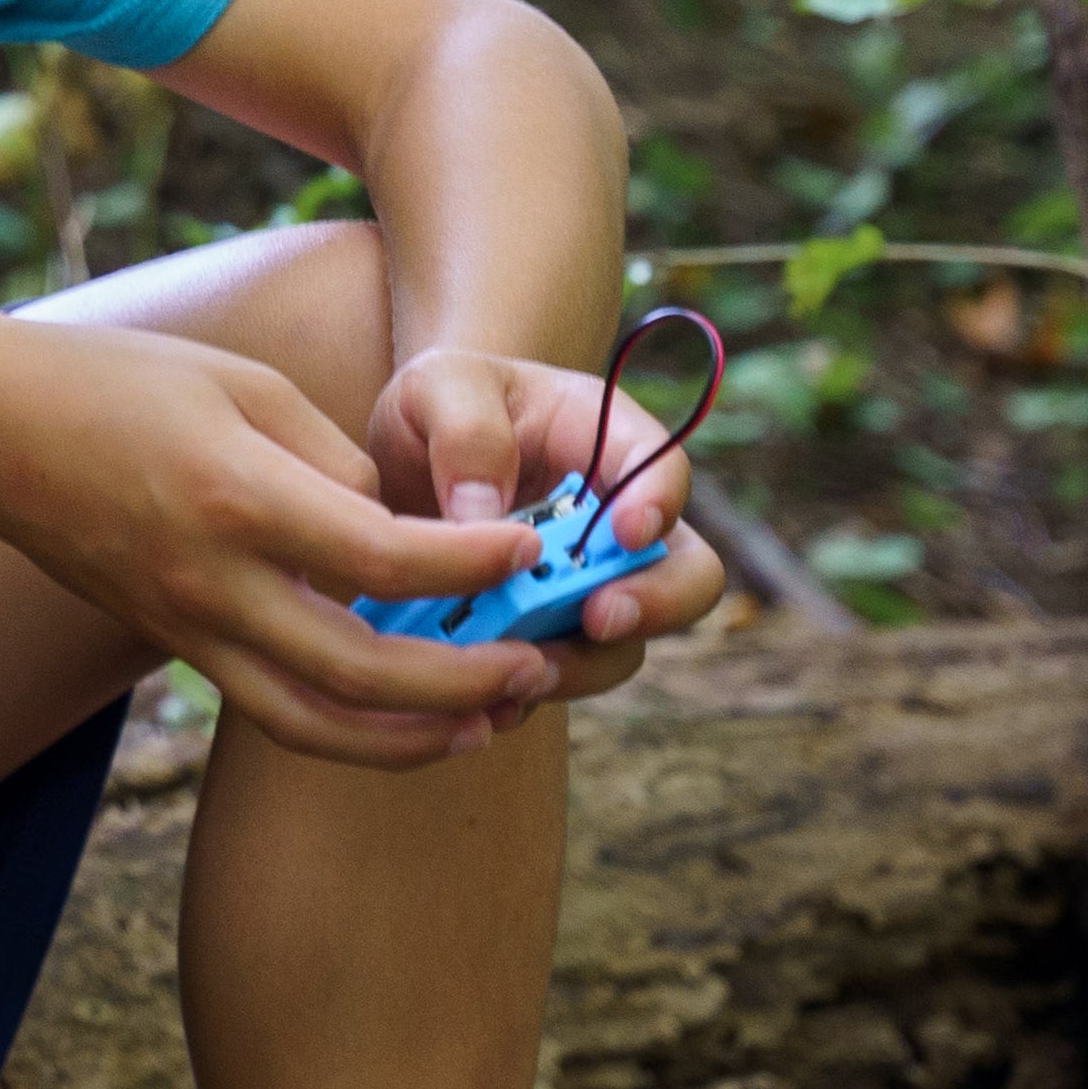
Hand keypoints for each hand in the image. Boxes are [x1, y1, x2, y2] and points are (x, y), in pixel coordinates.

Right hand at [0, 316, 565, 766]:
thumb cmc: (118, 383)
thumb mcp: (243, 387)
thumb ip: (333, 461)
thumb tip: (397, 531)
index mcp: (239, 499)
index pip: (386, 560)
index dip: (473, 565)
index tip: (530, 549)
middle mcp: (215, 582)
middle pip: (366, 671)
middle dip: (469, 681)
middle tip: (538, 665)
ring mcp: (189, 627)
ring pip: (319, 723)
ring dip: (416, 738)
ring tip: (491, 722)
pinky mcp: (175, 646)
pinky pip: (276, 709)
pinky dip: (351, 726)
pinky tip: (408, 717)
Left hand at [367, 341, 734, 706]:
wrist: (400, 462)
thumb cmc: (436, 407)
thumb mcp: (437, 389)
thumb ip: (467, 435)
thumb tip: (483, 516)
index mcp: (608, 441)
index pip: (665, 469)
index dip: (660, 504)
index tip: (628, 533)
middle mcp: (619, 524)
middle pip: (687, 575)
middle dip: (656, 605)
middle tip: (599, 618)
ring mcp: (591, 587)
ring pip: (627, 644)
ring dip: (585, 663)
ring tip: (527, 671)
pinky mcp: (548, 635)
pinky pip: (559, 677)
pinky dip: (527, 691)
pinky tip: (487, 699)